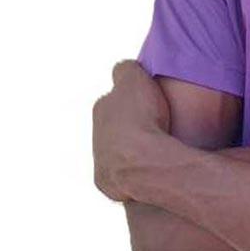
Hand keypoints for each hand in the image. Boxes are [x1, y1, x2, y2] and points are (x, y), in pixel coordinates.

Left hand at [92, 59, 170, 201]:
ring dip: (129, 146)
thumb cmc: (143, 118)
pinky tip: (148, 165)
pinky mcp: (106, 182)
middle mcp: (95, 132)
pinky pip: (120, 172)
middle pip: (113, 122)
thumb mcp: (135, 78)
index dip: (134, 95)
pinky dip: (132, 168)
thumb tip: (123, 68)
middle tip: (152, 122)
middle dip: (128, 122)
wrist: (144, 163)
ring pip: (115, 147)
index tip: (149, 99)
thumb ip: (126, 68)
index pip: (115, 94)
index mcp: (101, 105)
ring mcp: (100, 159)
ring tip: (153, 146)